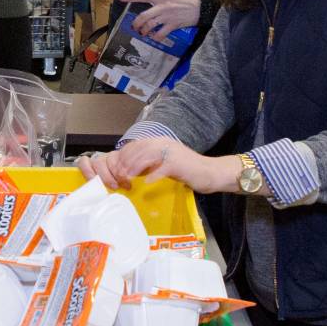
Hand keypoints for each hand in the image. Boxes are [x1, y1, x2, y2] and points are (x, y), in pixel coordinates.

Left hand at [79, 137, 238, 192]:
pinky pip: (161, 168)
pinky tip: (146, 183)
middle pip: (137, 149)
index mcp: (159, 142)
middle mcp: (163, 143)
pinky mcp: (178, 163)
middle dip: (125, 163)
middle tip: (119, 177)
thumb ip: (148, 162)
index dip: (123, 157)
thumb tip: (128, 169)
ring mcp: (171, 152)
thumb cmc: (187, 170)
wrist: (210, 172)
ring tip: (127, 179)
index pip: (134, 145)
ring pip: (146, 156)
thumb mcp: (163, 163)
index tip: (116, 170)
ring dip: (134, 168)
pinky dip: (153, 176)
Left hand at [117, 0, 201, 43]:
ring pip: (150, 26)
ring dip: (144, 31)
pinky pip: (161, 34)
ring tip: (142, 33)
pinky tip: (154, 38)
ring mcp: (167, 17)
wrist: (204, 7)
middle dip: (136, 22)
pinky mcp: (173, 25)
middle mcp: (162, 7)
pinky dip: (156, 37)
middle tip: (134, 26)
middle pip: (144, 16)